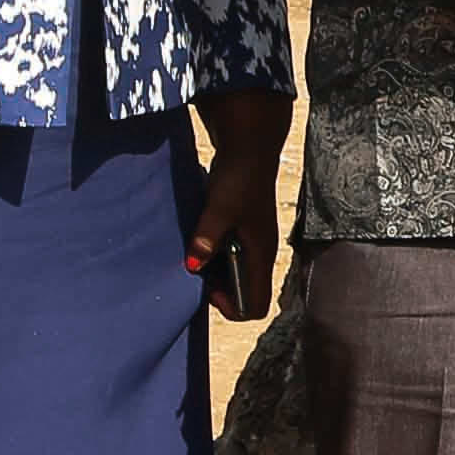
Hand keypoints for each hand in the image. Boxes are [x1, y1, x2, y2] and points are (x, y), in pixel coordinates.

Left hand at [187, 87, 289, 321]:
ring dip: (215, 272)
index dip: (232, 307)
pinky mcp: (243, 229)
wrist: (249, 147)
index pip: (257, 304)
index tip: (209, 288)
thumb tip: (192, 266)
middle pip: (245, 292)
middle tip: (197, 269)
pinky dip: (215, 255)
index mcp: (262, 254)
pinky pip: (230, 256)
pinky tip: (200, 238)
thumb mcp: (219, 210)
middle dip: (221, 290)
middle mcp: (261, 253)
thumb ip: (206, 239)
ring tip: (196, 252)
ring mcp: (253, 242)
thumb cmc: (240, 178)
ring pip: (236, 274)